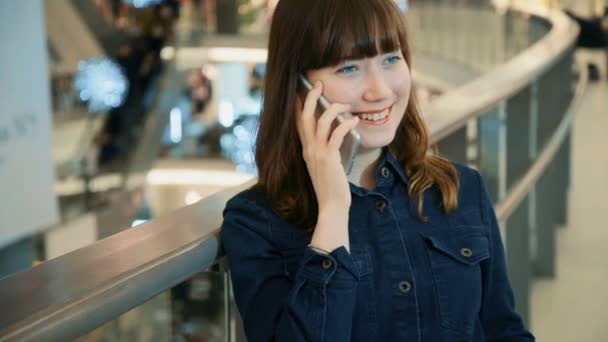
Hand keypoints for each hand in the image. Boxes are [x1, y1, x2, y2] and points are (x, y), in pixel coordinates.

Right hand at [296, 81, 359, 210]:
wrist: (332, 205)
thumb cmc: (332, 187)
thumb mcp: (325, 165)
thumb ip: (326, 151)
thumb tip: (337, 134)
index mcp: (306, 150)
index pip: (298, 123)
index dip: (300, 106)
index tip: (302, 92)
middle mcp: (308, 149)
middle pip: (304, 117)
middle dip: (310, 98)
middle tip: (318, 85)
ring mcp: (317, 153)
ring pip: (320, 121)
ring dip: (333, 109)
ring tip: (345, 104)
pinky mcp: (329, 158)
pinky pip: (336, 134)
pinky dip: (345, 124)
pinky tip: (354, 121)